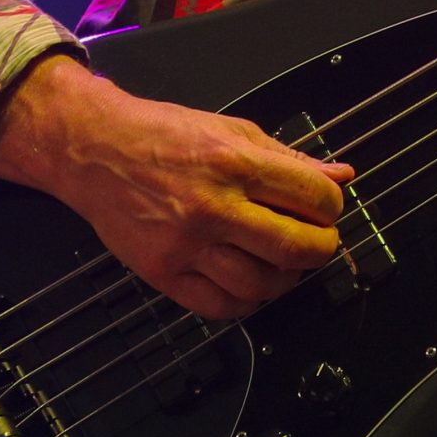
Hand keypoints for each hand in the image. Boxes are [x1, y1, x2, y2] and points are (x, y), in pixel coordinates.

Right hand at [0, 55, 354, 321]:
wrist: (94, 150)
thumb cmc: (164, 135)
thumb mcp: (234, 130)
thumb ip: (290, 158)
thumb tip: (342, 174)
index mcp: (236, 163)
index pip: (314, 197)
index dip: (333, 205)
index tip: (327, 206)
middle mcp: (213, 207)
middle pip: (295, 248)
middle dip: (322, 248)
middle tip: (319, 242)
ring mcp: (185, 245)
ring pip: (261, 285)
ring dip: (287, 279)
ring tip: (285, 262)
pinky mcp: (162, 273)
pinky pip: (219, 307)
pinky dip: (247, 302)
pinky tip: (251, 282)